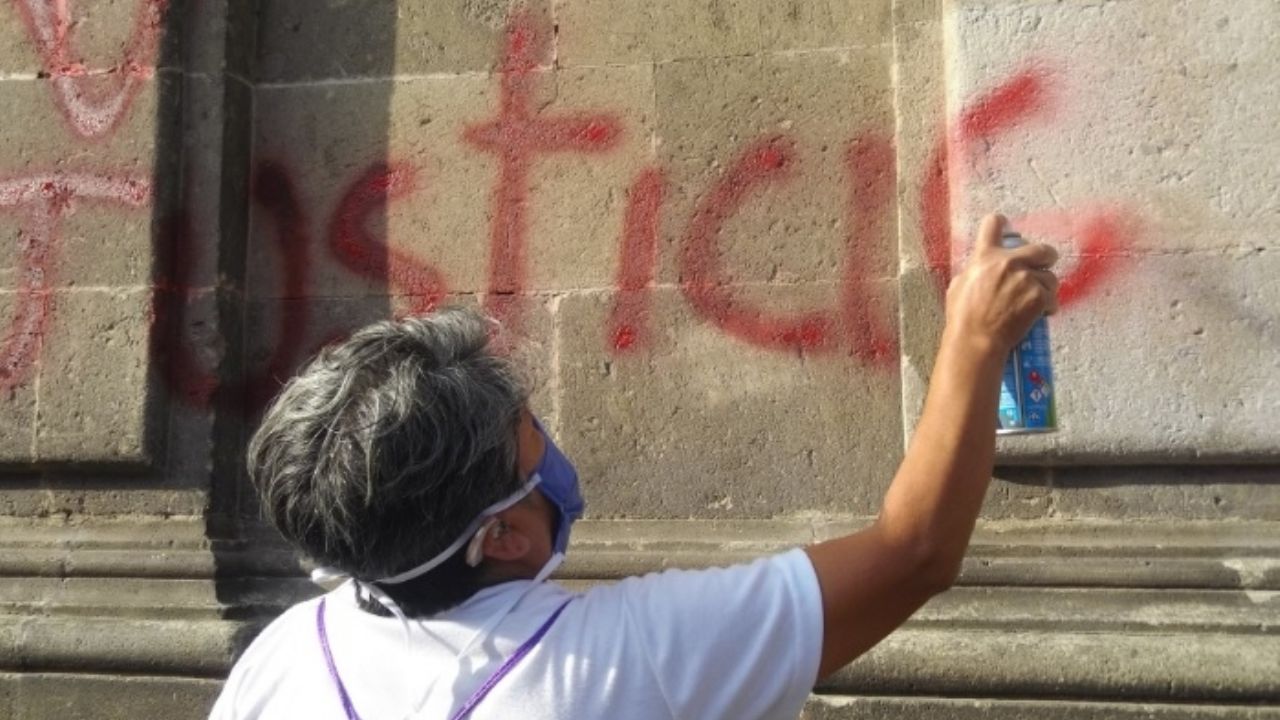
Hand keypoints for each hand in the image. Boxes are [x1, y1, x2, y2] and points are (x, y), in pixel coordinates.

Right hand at [943, 214, 1059, 356]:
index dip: (1001, 223)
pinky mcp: (1039, 296)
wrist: (977, 339)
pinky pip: (1053, 297)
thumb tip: (980, 268)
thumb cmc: (963, 318)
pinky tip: (1040, 314)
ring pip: (1050, 276)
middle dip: (1045, 257)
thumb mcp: (958, 286)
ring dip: (1045, 288)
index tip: (1006, 227)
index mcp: (985, 256)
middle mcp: (1008, 262)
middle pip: (1041, 248)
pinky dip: (1048, 307)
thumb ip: (973, 271)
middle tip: (1043, 266)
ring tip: (1035, 301)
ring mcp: (1026, 279)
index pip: (993, 224)